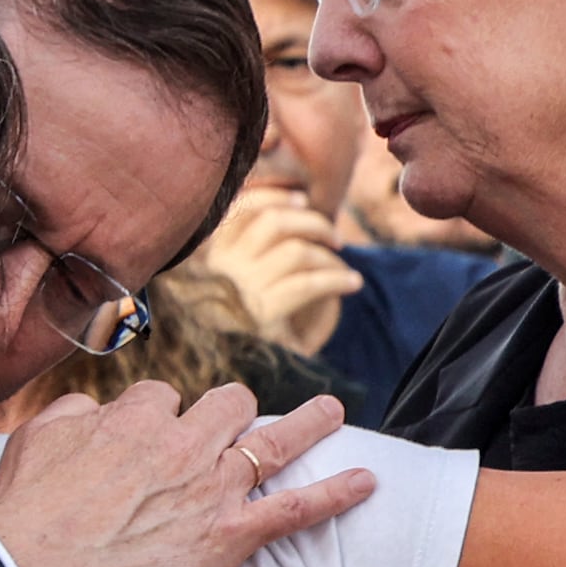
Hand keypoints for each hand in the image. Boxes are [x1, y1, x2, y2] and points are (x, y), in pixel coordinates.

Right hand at [0, 381, 374, 566]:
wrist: (34, 566)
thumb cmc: (26, 509)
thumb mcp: (34, 439)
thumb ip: (71, 412)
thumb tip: (91, 406)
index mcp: (136, 415)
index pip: (165, 396)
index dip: (162, 417)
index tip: (155, 437)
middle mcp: (182, 440)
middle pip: (227, 404)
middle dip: (230, 413)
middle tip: (230, 430)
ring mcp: (211, 485)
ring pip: (272, 439)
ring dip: (308, 423)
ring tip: (331, 412)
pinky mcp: (229, 533)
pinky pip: (295, 507)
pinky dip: (335, 493)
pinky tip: (364, 481)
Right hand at [197, 188, 364, 355]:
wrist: (247, 372)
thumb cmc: (255, 316)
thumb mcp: (249, 274)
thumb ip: (261, 238)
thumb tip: (299, 200)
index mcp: (212, 254)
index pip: (240, 207)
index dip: (274, 195)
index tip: (302, 199)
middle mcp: (223, 270)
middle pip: (273, 222)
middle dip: (312, 222)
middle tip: (335, 237)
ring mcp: (242, 293)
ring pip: (295, 251)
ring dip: (327, 254)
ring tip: (342, 263)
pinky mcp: (264, 317)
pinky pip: (308, 284)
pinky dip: (337, 278)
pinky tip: (353, 283)